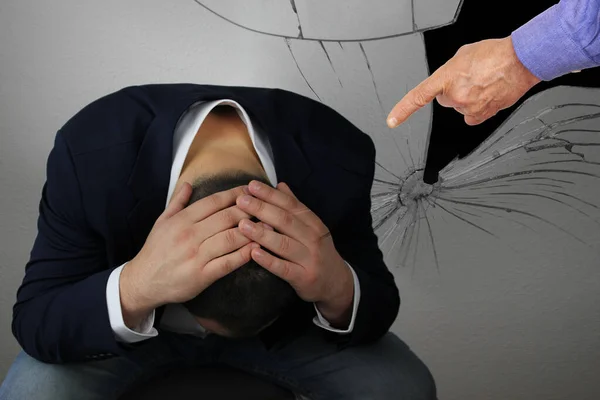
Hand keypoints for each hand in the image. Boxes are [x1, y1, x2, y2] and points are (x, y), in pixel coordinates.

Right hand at [120, 183, 258, 328]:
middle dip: (249, 210)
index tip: (250, 190)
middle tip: (265, 206)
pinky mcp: (202, 276)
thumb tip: (190, 184)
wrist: (143, 281)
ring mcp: (196, 256)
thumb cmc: (155, 250)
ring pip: (230, 238)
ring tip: (269, 225)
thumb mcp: (162, 222)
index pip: (214, 202)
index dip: (235, 194)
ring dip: (252, 230)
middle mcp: (190, 235)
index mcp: (182, 220)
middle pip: (226, 217)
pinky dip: (244, 254)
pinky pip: (228, 262)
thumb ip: (178, 202)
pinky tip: (257, 248)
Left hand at [236, 181, 353, 325]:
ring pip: (283, 244)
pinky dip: (268, 260)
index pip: (291, 205)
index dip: (271, 195)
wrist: (336, 282)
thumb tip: (280, 185)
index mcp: (313, 223)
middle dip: (262, 209)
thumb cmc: (318, 251)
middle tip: (241, 200)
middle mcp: (313, 239)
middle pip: (286, 221)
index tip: (252, 186)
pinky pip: (284, 268)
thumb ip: (295, 207)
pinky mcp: (304, 277)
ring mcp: (309, 259)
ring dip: (261, 234)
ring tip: (242, 225)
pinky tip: (253, 253)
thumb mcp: (312, 227)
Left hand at [387, 36, 540, 126]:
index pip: (418, 97)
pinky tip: (487, 95)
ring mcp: (468, 107)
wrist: (521, 60)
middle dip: (453, 91)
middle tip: (470, 79)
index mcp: (446, 78)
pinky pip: (472, 116)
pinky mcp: (482, 115)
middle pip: (445, 100)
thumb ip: (450, 71)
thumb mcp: (463, 55)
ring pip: (460, 107)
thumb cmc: (494, 54)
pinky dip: (478, 108)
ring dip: (468, 98)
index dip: (403, 110)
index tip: (392, 121)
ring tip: (482, 84)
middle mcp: (455, 95)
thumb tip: (450, 81)